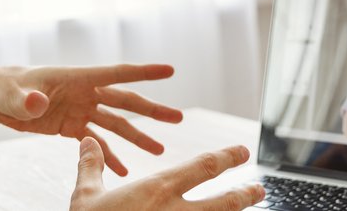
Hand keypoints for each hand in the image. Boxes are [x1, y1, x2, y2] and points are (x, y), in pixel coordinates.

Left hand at [0, 64, 184, 175]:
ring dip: (137, 137)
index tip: (170, 70)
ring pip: (115, 124)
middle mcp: (83, 92)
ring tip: (159, 151)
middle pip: (124, 101)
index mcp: (76, 78)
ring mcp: (79, 108)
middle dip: (151, 110)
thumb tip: (36, 104)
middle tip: (179, 118)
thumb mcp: (10, 95)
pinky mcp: (70, 125)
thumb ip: (25, 100)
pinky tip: (122, 171)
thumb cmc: (0, 88)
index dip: (143, 72)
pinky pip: (96, 142)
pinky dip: (108, 156)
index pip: (116, 73)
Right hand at [70, 137, 264, 210]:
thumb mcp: (86, 197)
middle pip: (223, 203)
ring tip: (250, 209)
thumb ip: (91, 167)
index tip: (242, 152)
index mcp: (157, 190)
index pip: (203, 167)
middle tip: (260, 188)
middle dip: (244, 194)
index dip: (226, 157)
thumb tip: (88, 142)